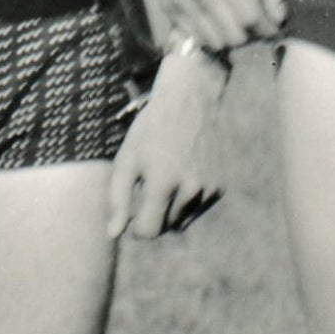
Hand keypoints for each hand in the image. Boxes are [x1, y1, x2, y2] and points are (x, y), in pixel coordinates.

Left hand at [106, 50, 228, 240]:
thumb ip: (117, 199)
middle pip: (167, 227)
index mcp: (163, 184)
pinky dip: (188, 200)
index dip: (136, 228)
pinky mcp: (220, 186)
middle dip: (154, 216)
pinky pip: (198, 208)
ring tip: (166, 178)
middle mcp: (190, 190)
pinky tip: (183, 173)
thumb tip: (114, 234)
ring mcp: (208, 188)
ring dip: (172, 210)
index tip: (132, 215)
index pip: (149, 231)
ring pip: (184, 220)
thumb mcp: (127, 159)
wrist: (191, 99)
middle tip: (148, 189)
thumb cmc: (151, 129)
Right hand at [152, 0, 287, 52]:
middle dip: (250, 32)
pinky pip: (193, 36)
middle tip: (254, 20)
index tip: (272, 21)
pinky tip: (215, 16)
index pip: (251, 19)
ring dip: (229, 35)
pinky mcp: (167, 3)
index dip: (267, 25)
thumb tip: (279, 17)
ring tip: (235, 18)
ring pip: (214, 41)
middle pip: (234, 36)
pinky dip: (208, 33)